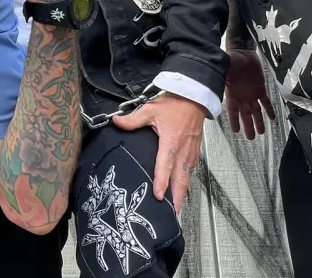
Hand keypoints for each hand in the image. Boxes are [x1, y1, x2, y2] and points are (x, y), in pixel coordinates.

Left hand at [112, 94, 205, 214]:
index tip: (159, 195)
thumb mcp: (150, 109)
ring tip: (178, 208)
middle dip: (177, 198)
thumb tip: (116, 121)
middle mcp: (183, 150)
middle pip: (180, 179)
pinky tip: (182, 190)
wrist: (195, 98)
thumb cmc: (175, 104)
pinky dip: (186, 182)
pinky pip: (190, 171)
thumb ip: (133, 119)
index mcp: (171, 142)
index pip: (165, 165)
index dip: (162, 181)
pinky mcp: (195, 151)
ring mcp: (191, 152)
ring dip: (183, 193)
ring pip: (187, 177)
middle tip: (173, 214)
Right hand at [225, 46, 276, 139]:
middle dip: (248, 126)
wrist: (244, 53)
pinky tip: (272, 118)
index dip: (234, 121)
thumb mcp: (228, 68)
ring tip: (261, 133)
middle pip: (245, 115)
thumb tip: (225, 79)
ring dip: (258, 121)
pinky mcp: (260, 89)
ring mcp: (251, 94)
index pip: (233, 111)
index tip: (236, 131)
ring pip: (255, 111)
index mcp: (232, 94)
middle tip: (251, 138)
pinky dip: (269, 110)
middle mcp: (242, 97)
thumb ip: (226, 75)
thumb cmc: (233, 60)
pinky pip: (265, 102)